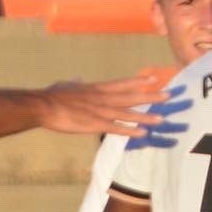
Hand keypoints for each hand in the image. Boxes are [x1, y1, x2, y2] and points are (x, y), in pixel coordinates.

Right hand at [37, 77, 186, 137]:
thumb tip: (79, 77)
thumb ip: (76, 81)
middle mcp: (102, 98)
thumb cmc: (52, 95)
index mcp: (97, 88)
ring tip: (163, 118)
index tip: (154, 78)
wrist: (42, 105)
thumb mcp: (67, 84)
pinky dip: (131, 130)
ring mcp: (100, 111)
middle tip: (169, 95)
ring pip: (128, 113)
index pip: (122, 83)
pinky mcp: (95, 124)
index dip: (139, 81)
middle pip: (131, 97)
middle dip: (151, 96)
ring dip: (146, 116)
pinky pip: (117, 128)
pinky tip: (143, 133)